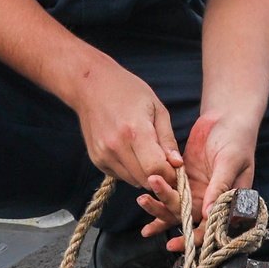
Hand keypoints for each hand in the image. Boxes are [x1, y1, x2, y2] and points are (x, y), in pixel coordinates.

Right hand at [72, 57, 181, 191]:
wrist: (91, 85)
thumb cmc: (128, 91)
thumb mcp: (156, 108)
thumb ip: (168, 139)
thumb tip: (177, 164)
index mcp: (135, 131)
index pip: (156, 169)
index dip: (170, 174)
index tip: (176, 168)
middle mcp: (116, 146)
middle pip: (145, 179)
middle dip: (159, 176)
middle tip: (165, 163)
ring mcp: (103, 154)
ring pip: (133, 181)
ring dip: (144, 174)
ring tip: (147, 154)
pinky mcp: (96, 159)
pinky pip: (121, 176)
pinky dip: (130, 170)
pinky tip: (130, 151)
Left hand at [139, 111, 256, 252]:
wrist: (227, 119)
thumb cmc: (237, 140)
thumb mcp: (231, 162)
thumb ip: (220, 186)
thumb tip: (210, 213)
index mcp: (228, 202)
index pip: (210, 227)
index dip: (193, 238)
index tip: (174, 243)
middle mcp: (211, 201)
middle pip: (187, 218)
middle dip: (166, 214)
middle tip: (147, 201)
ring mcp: (196, 190)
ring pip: (175, 207)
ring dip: (158, 207)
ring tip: (142, 199)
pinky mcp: (184, 179)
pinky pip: (170, 192)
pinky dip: (157, 198)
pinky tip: (143, 202)